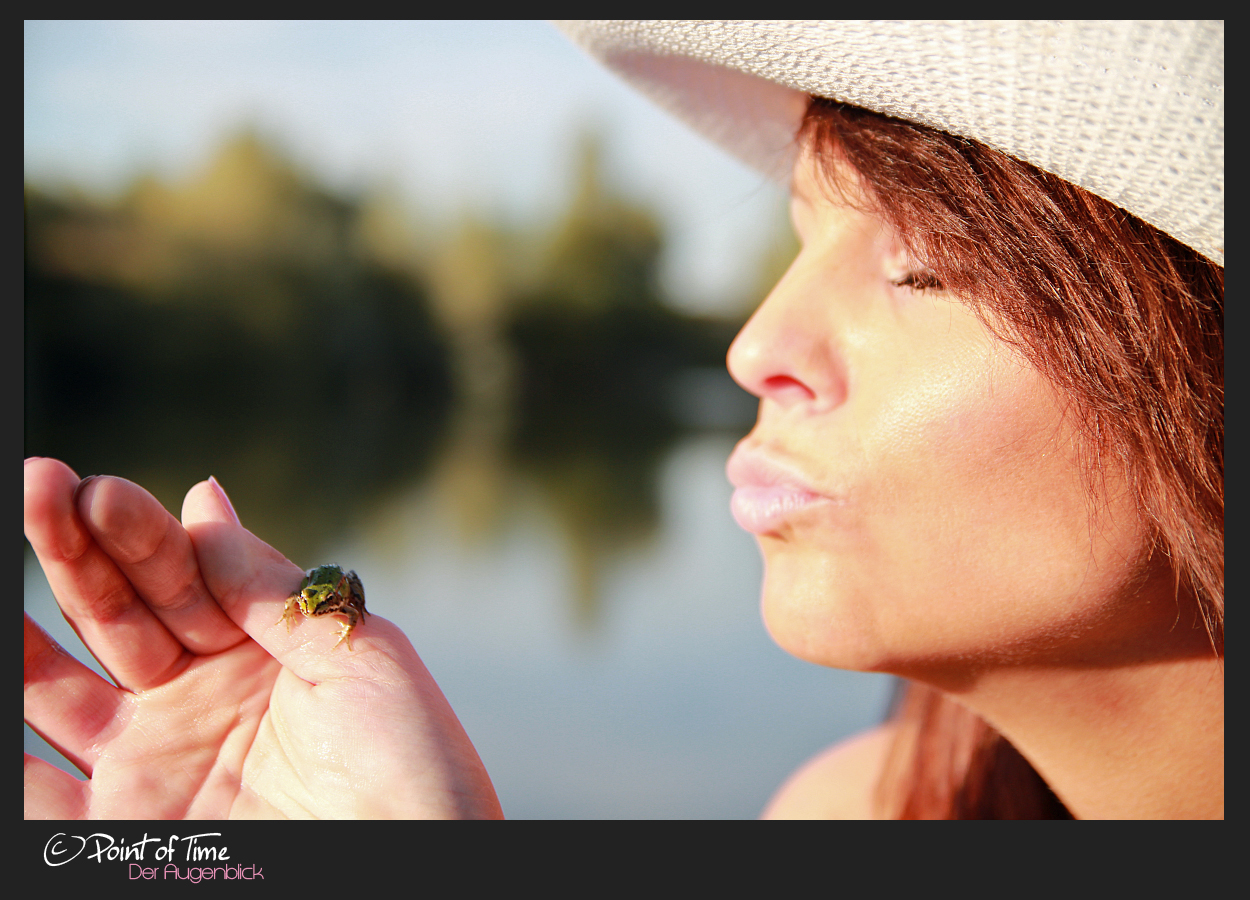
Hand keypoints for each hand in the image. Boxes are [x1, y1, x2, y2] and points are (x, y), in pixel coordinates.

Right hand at [23, 458, 502, 818]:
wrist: (412, 862)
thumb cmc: (408, 762)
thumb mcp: (354, 655)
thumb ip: (269, 587)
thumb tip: (201, 498)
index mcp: (260, 649)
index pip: (185, 577)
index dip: (144, 533)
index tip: (100, 489)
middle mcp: (199, 698)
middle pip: (119, 614)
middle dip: (77, 551)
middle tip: (42, 485)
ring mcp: (156, 761)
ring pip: (61, 686)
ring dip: (27, 632)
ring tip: (9, 540)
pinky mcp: (125, 827)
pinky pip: (43, 792)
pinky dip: (10, 753)